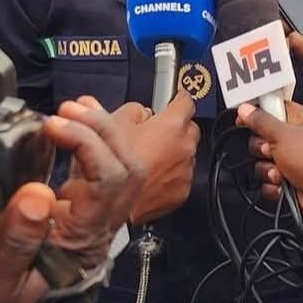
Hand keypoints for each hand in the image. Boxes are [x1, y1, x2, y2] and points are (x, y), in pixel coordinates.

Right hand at [43, 98, 148, 266]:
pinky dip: (84, 145)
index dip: (87, 144)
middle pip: (125, 169)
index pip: (109, 182)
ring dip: (99, 133)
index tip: (52, 125)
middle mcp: (90, 232)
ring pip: (116, 169)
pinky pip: (91, 174)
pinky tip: (65, 126)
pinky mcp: (65, 217)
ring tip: (68, 109)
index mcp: (79, 246)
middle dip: (101, 130)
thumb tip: (37, 194)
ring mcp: (81, 224)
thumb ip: (14, 242)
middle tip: (63, 109)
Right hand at [121, 94, 199, 220]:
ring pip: (186, 153)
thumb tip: (140, 111)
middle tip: (156, 130)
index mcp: (171, 126)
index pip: (186, 101)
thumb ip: (133, 110)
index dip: (179, 97)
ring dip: (173, 151)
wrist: (112, 205)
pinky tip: (152, 175)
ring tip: (150, 157)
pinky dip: (171, 173)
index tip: (175, 97)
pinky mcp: (182, 192)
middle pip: (190, 128)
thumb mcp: (113, 124)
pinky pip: (182, 175)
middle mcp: (185, 148)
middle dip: (176, 126)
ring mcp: (186, 171)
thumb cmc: (112, 166)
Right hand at [238, 97, 302, 221]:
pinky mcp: (287, 181)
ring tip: (281, 172)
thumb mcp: (284, 135)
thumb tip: (245, 108)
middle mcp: (295, 139)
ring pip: (262, 162)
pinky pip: (267, 181)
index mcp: (300, 120)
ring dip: (268, 169)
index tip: (243, 117)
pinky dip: (273, 185)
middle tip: (271, 150)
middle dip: (262, 148)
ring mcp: (291, 161)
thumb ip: (261, 121)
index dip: (257, 112)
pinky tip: (283, 185)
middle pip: (262, 137)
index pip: (273, 108)